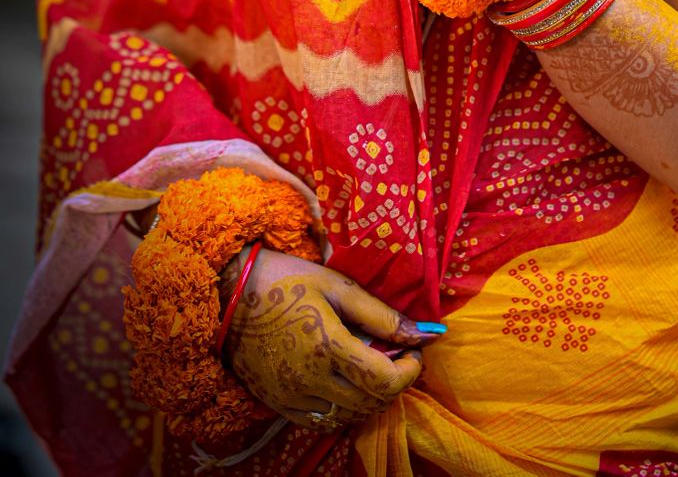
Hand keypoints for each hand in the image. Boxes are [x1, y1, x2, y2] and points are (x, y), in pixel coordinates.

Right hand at [222, 248, 433, 432]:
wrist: (229, 294)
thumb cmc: (286, 280)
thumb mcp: (337, 287)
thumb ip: (381, 314)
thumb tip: (424, 333)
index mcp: (328, 348)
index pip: (385, 381)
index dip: (410, 371)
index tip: (415, 351)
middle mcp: (310, 381)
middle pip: (370, 403)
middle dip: (395, 383)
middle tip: (399, 357)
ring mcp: (292, 397)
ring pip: (348, 417)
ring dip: (371, 399)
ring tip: (373, 368)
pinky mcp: (278, 404)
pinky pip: (321, 421)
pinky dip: (343, 409)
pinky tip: (345, 384)